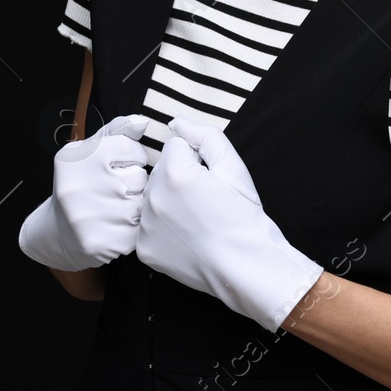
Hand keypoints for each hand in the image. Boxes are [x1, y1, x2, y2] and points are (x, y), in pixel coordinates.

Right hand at [18, 114, 149, 271]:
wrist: (58, 231)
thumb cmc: (82, 182)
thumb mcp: (90, 150)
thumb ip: (117, 131)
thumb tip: (142, 122)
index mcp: (75, 158)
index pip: (130, 148)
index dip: (132, 157)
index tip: (121, 165)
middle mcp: (77, 187)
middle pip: (139, 177)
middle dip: (136, 181)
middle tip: (118, 189)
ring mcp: (88, 218)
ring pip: (142, 204)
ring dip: (138, 204)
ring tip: (119, 206)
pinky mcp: (101, 243)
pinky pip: (139, 229)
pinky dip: (135, 227)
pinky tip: (118, 224)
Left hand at [136, 117, 321, 331]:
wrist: (246, 266)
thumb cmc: (244, 217)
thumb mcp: (233, 166)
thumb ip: (204, 135)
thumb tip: (176, 123)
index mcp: (174, 173)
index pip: (176, 146)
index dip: (198, 160)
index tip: (211, 181)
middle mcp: (152, 198)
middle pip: (160, 171)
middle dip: (180, 179)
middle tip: (205, 201)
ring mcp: (145, 227)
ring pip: (153, 198)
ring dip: (169, 202)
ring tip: (196, 220)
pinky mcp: (144, 250)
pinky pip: (148, 226)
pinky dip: (163, 229)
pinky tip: (185, 237)